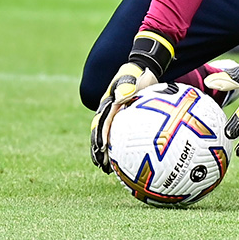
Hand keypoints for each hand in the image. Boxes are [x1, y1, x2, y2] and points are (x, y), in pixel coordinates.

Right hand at [89, 31, 174, 172]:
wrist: (141, 71)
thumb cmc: (138, 75)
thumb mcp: (132, 77)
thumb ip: (127, 86)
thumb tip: (120, 97)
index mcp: (108, 103)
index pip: (102, 121)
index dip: (100, 134)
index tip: (101, 147)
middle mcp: (108, 111)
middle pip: (100, 132)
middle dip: (98, 148)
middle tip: (101, 163)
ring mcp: (113, 117)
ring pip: (106, 136)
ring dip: (104, 151)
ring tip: (106, 168)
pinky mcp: (121, 121)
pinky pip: (119, 136)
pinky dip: (118, 149)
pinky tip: (124, 162)